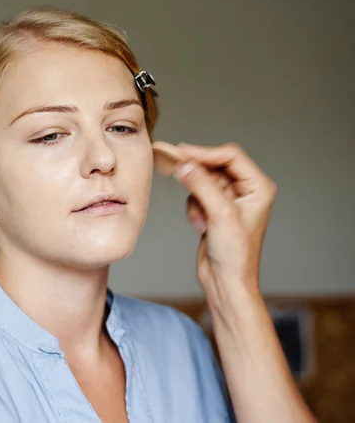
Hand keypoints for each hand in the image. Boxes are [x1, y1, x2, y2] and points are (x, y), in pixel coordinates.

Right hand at [172, 142, 276, 295]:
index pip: (230, 157)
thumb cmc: (236, 255)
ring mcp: (229, 200)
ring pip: (202, 180)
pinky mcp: (214, 209)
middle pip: (214, 166)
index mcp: (258, 187)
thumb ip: (201, 186)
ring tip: (201, 219)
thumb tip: (184, 165)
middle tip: (176, 170)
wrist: (226, 281)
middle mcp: (245, 190)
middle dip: (198, 176)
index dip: (206, 153)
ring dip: (195, 197)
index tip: (183, 153)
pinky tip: (199, 226)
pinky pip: (196, 195)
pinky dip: (193, 208)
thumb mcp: (219, 215)